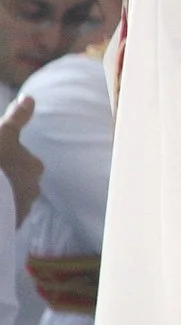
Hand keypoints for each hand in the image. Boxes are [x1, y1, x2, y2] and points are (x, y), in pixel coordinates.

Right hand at [0, 94, 40, 224]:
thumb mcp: (3, 134)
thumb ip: (17, 117)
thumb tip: (29, 98)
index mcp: (33, 166)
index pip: (19, 160)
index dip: (3, 157)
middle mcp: (33, 188)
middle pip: (15, 180)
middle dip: (2, 179)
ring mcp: (20, 209)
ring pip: (9, 199)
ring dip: (0, 196)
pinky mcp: (9, 226)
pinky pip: (3, 217)